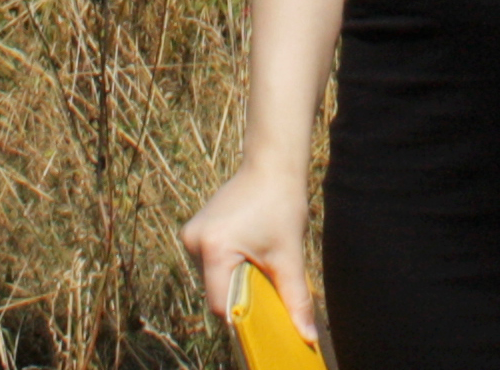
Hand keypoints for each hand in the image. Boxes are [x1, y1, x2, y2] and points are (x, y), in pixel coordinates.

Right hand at [180, 160, 316, 333]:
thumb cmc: (281, 204)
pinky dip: (230, 266)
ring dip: (236, 280)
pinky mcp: (195, 230)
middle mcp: (193, 242)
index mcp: (213, 249)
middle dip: (242, 296)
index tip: (266, 313)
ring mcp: (191, 235)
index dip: (244, 315)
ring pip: (214, 279)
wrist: (271, 165)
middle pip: (216, 292)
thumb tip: (308, 335)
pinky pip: (212, 263)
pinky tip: (250, 251)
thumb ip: (296, 298)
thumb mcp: (289, 256)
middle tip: (267, 282)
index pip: (221, 304)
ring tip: (259, 260)